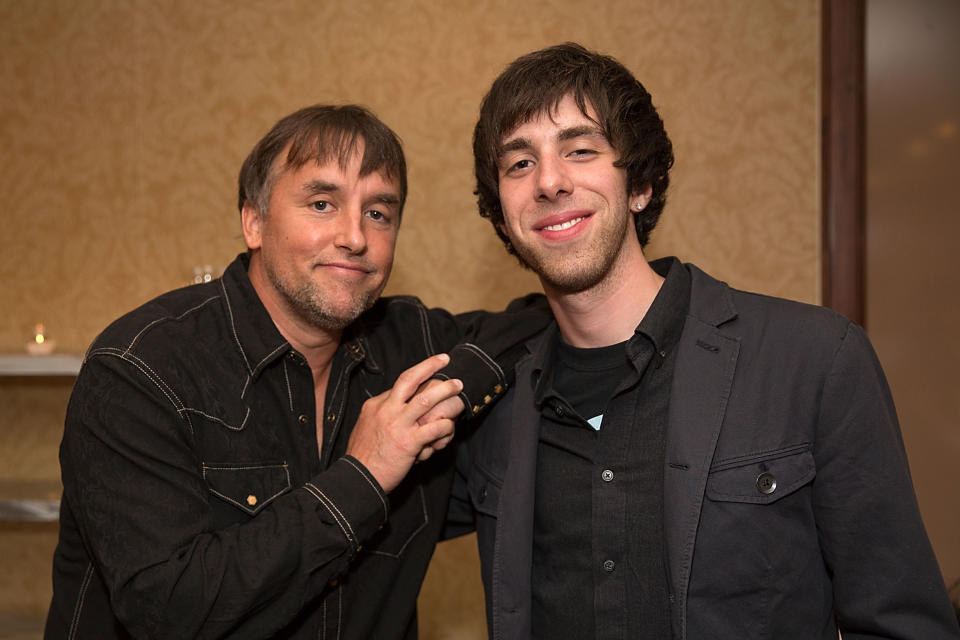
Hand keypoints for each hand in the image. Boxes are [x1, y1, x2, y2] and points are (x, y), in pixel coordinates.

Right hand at [345, 354, 462, 492]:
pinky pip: (434, 428)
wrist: (358, 479)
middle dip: (429, 366)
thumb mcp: (367, 426)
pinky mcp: (409, 443)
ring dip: (446, 391)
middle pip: (410, 379)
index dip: (419, 376)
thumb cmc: (364, 456)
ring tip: (458, 387)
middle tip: (444, 360)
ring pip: (426, 400)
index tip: (431, 371)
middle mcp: (386, 410)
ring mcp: (398, 425)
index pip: (400, 384)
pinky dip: (446, 426)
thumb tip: (400, 407)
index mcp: (376, 405)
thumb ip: (383, 415)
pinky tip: (450, 427)